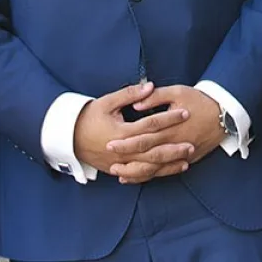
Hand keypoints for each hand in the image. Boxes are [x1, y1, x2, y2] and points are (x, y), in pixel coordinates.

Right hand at [74, 80, 193, 183]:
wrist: (70, 138)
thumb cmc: (88, 117)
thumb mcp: (106, 102)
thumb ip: (129, 94)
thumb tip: (149, 86)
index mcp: (122, 132)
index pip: (151, 124)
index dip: (169, 118)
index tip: (184, 113)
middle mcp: (124, 150)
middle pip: (155, 150)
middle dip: (175, 146)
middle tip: (192, 142)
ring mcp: (122, 163)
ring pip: (151, 166)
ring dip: (170, 163)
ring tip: (187, 157)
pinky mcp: (120, 170)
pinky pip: (143, 175)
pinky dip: (158, 173)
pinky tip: (171, 169)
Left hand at [106, 84, 222, 182]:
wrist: (225, 114)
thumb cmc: (199, 100)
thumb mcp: (176, 92)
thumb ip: (154, 97)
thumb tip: (136, 105)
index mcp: (170, 127)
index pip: (144, 138)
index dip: (126, 142)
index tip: (110, 143)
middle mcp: (175, 143)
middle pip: (147, 156)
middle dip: (128, 160)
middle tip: (109, 163)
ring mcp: (182, 154)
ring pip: (157, 169)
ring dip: (137, 173)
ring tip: (119, 175)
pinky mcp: (188, 159)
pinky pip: (167, 171)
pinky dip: (152, 175)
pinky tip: (138, 177)